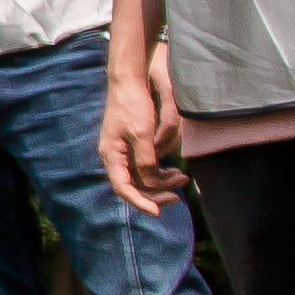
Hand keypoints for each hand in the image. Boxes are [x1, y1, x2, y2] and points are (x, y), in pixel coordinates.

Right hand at [99, 45, 176, 215]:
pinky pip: (144, 166)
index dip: (140, 202)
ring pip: (141, 177)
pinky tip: (173, 169)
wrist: (128, 82)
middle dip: (157, 191)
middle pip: (134, 185)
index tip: (158, 212)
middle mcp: (114, 157)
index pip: (123, 188)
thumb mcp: (142, 134)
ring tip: (182, 178)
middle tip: (180, 192)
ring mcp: (122, 151)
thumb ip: (146, 161)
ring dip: (162, 181)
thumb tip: (153, 183)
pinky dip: (159, 171)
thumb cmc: (133, 105)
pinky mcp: (131, 145)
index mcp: (111, 155)